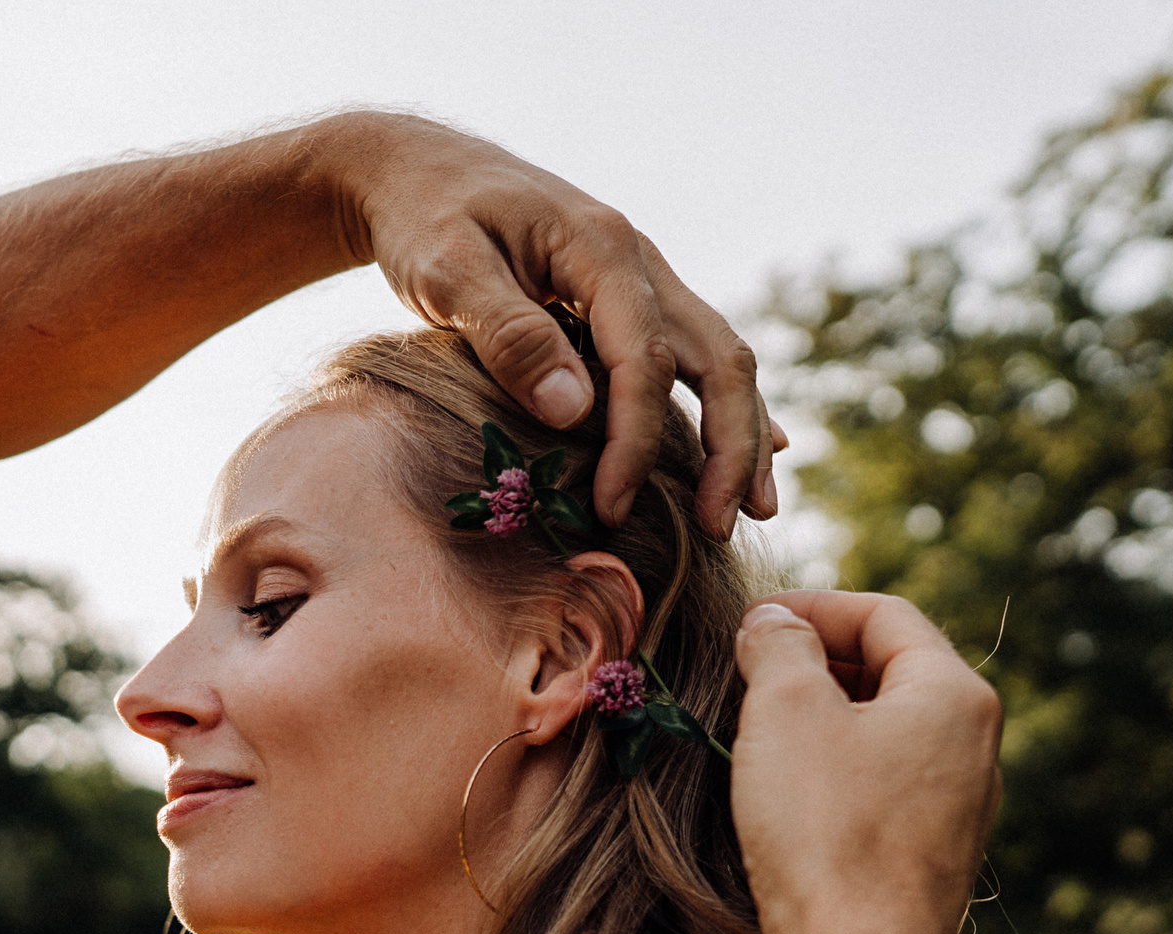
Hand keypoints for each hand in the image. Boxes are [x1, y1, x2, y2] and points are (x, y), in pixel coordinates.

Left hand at [334, 115, 785, 537]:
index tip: (611, 508)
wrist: (416, 169)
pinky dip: (725, 406)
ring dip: (743, 435)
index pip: (644, 361)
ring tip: (755, 509)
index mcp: (602, 250)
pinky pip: (696, 355)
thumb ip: (510, 335)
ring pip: (721, 358)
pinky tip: (756, 448)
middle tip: (721, 526)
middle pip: (719, 358)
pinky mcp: (627, 300)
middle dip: (730, 448)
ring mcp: (642, 279)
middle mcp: (640, 262)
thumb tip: (574, 412)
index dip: (635, 442)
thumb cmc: (423, 218)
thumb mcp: (447, 270)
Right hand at [729, 592, 1002, 933]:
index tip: (751, 622)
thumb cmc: (827, 829)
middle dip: (817, 663)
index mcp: (955, 695)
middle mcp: (975, 748)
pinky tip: (787, 798)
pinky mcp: (932, 860)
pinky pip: (884, 791)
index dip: (813, 607)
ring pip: (886, 735)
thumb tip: (773, 624)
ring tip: (758, 731)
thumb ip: (779, 648)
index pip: (886, 616)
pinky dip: (836, 774)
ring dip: (822, 722)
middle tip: (748, 671)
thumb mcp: (786, 710)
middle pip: (892, 673)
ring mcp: (960, 809)